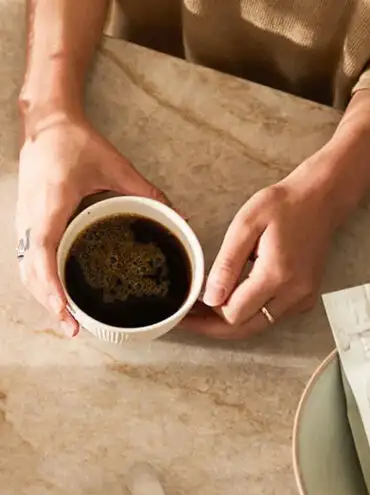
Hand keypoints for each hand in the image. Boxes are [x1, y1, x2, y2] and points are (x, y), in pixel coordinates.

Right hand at [16, 112, 170, 336]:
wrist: (44, 124)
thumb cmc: (74, 143)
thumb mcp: (115, 166)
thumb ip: (147, 191)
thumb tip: (178, 214)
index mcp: (51, 207)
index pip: (44, 258)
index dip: (52, 289)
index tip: (65, 311)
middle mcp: (31, 219)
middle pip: (31, 273)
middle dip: (49, 304)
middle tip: (74, 328)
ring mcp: (24, 221)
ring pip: (26, 269)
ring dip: (43, 295)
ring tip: (68, 319)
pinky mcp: (25, 221)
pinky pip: (28, 257)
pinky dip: (40, 279)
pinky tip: (59, 293)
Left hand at [180, 149, 350, 339]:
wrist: (321, 200)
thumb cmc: (283, 205)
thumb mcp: (246, 225)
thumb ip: (227, 264)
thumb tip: (211, 299)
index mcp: (277, 275)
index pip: (234, 314)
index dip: (206, 314)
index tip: (186, 306)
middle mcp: (294, 293)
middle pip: (246, 328)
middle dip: (214, 327)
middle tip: (188, 318)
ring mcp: (303, 298)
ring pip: (259, 325)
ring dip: (231, 321)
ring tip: (205, 307)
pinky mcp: (306, 297)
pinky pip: (273, 316)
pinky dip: (251, 313)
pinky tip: (233, 298)